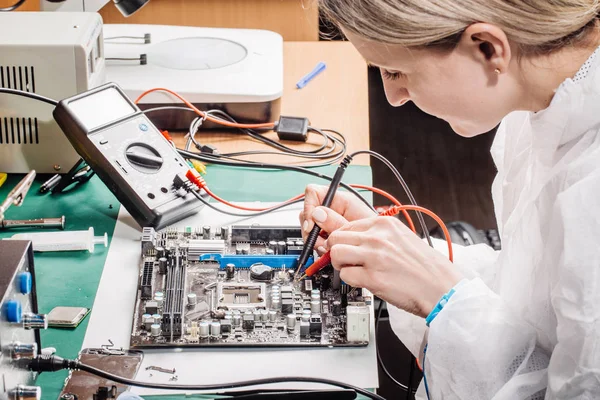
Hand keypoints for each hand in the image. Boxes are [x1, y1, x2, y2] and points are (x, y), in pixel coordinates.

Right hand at [299, 185, 374, 253]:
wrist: (379, 251)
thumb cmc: (375, 237)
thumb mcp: (356, 228)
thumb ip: (336, 222)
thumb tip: (316, 214)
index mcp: (341, 200)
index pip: (313, 192)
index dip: (308, 208)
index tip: (311, 226)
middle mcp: (333, 209)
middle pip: (307, 212)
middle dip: (311, 230)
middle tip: (321, 243)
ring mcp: (329, 222)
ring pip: (309, 227)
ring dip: (315, 241)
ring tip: (328, 249)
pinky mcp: (328, 234)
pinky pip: (315, 238)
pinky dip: (319, 247)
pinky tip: (328, 252)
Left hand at [316, 207, 461, 317]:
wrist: (442, 288)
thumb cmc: (425, 267)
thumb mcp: (402, 238)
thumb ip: (378, 235)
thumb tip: (353, 238)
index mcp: (385, 223)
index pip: (347, 224)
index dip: (343, 239)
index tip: (344, 246)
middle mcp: (378, 237)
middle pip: (336, 238)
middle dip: (338, 251)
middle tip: (347, 261)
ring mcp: (374, 256)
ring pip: (336, 254)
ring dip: (341, 265)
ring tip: (354, 270)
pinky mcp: (372, 277)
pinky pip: (345, 275)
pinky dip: (350, 280)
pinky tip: (364, 282)